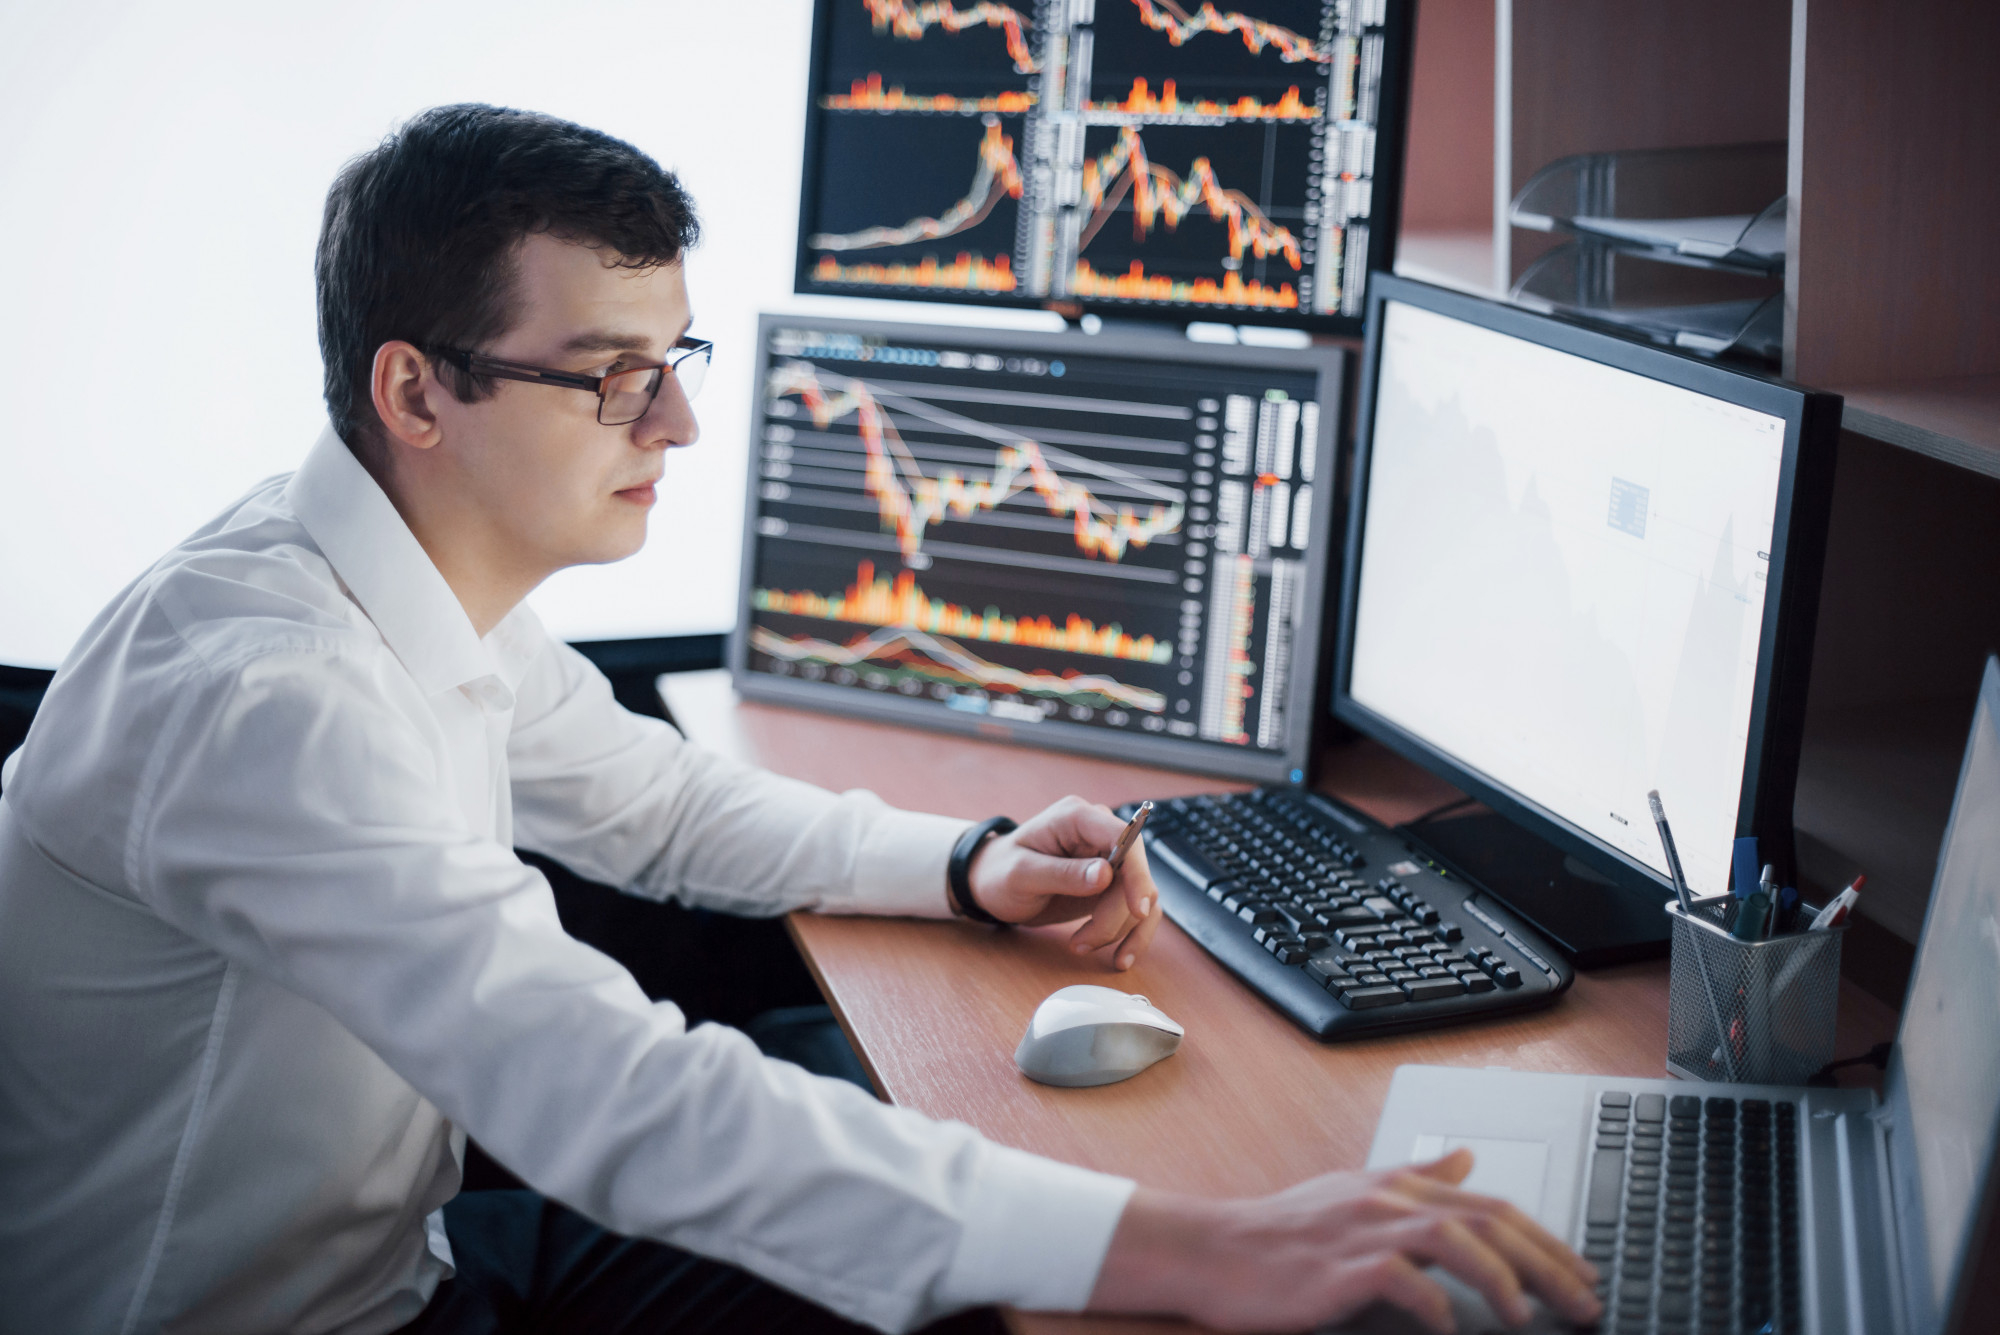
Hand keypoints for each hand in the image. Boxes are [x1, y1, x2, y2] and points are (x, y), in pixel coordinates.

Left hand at [964, 796, 1163, 970]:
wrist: (993, 884)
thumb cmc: (1000, 871)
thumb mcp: (1021, 874)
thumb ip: (1062, 873)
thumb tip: (1105, 874)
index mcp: (1077, 817)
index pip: (1124, 837)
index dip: (1137, 872)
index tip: (1138, 909)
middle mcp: (1099, 834)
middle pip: (1134, 873)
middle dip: (1116, 914)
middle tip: (1084, 942)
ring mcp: (1109, 860)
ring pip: (1139, 896)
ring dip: (1118, 929)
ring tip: (1081, 945)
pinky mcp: (1113, 885)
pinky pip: (1136, 910)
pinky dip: (1132, 935)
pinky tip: (1120, 957)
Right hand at [1089, 1149, 1602, 1332]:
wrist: (1215, 1250)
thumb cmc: (1285, 1232)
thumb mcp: (1356, 1194)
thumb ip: (1413, 1178)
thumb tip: (1461, 1156)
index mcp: (1399, 1185)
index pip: (1492, 1205)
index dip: (1548, 1240)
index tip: (1586, 1274)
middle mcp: (1389, 1199)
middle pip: (1490, 1220)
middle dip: (1549, 1263)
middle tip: (1586, 1303)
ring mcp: (1365, 1229)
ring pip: (1459, 1240)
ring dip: (1505, 1279)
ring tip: (1529, 1316)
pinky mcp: (1342, 1265)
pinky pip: (1406, 1280)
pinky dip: (1438, 1305)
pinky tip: (1454, 1329)